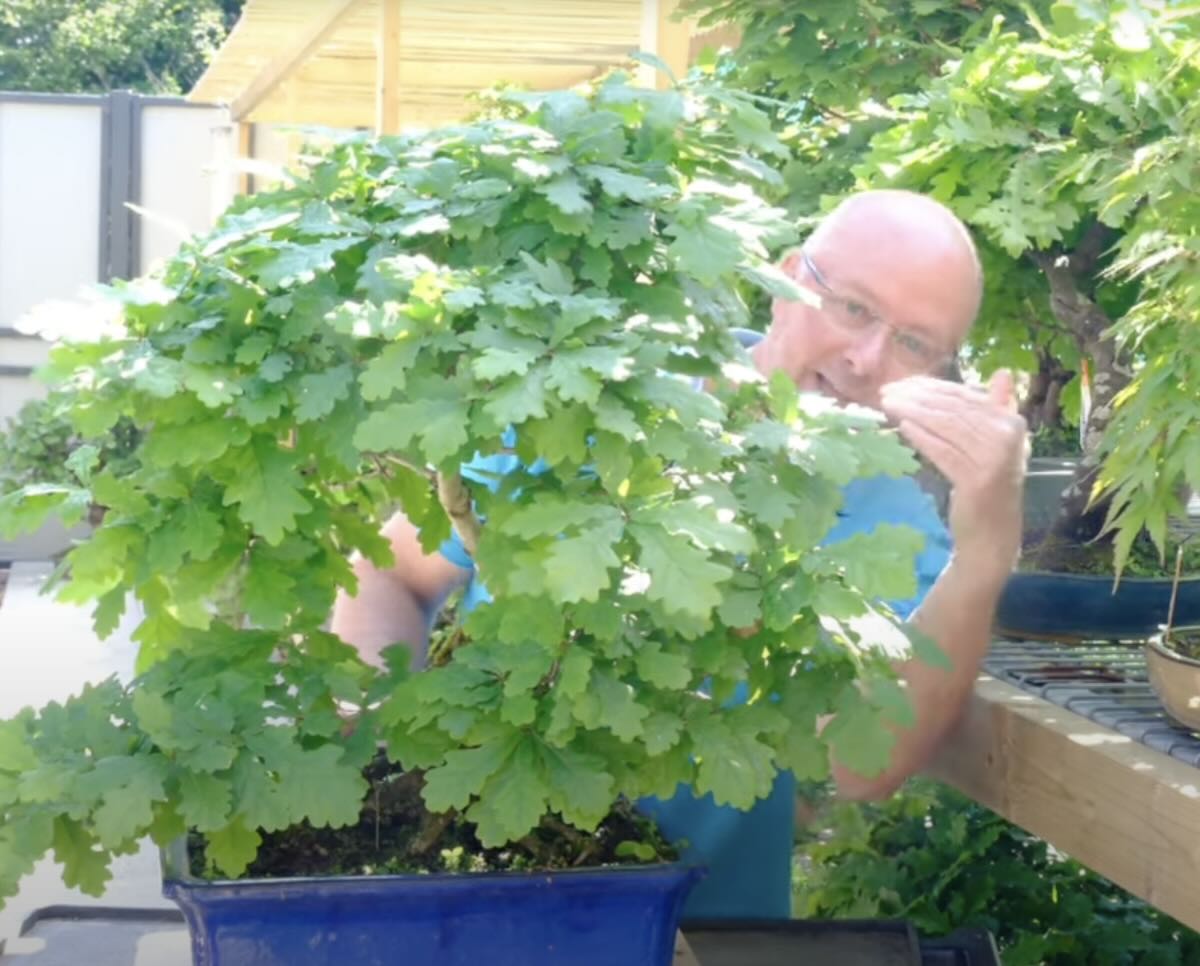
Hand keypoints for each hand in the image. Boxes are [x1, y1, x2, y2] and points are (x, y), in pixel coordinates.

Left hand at [879, 370, 1026, 578]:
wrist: (992, 535)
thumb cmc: (988, 486)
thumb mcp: (995, 445)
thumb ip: (995, 409)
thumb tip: (1005, 372)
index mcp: (1013, 422)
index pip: (966, 397)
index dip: (933, 387)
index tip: (903, 383)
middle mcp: (1008, 437)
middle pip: (953, 409)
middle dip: (916, 396)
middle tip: (886, 390)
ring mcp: (994, 459)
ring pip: (946, 426)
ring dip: (912, 411)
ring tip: (887, 403)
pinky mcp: (976, 480)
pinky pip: (943, 451)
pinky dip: (921, 436)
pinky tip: (902, 425)